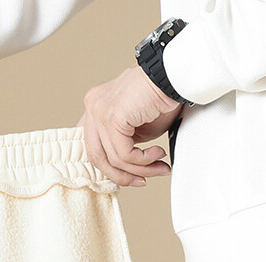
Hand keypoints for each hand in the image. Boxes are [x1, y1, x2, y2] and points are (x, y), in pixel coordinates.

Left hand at [80, 65, 181, 186]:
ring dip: (141, 168)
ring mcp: (99, 110)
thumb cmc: (159, 97)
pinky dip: (144, 160)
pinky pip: (124, 153)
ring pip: (114, 159)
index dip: (112, 169)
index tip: (133, 177)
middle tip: (144, 179)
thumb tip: (125, 169)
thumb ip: (125, 145)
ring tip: (159, 165)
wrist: (172, 77)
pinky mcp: (112, 117)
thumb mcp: (136, 129)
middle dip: (123, 175)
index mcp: (95, 107)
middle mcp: (93, 106)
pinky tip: (157, 153)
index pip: (94, 147)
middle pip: (97, 157)